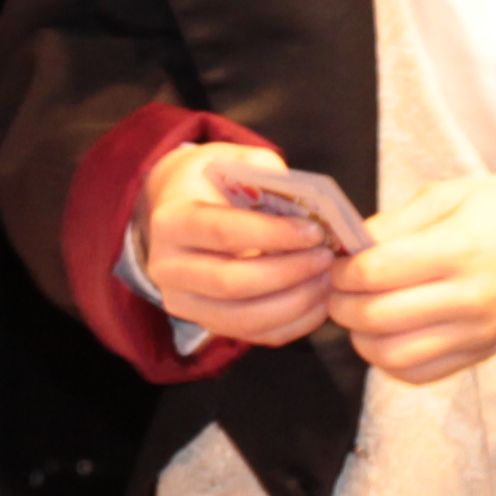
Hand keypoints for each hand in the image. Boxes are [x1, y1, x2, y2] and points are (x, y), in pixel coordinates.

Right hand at [138, 141, 341, 344]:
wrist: (179, 213)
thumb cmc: (212, 183)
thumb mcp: (231, 160)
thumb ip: (263, 169)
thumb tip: (303, 198)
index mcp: (172, 221)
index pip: (223, 232)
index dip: (273, 235)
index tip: (315, 231)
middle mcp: (168, 267)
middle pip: (232, 283)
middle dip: (288, 272)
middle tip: (326, 258)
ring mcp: (183, 302)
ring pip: (244, 318)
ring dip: (295, 303)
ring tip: (327, 281)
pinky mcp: (204, 324)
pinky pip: (254, 335)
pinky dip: (293, 324)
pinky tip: (318, 302)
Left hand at [324, 174, 495, 385]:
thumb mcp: (460, 193)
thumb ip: (401, 219)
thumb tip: (354, 243)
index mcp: (458, 250)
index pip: (375, 273)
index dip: (342, 269)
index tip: (337, 259)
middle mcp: (466, 299)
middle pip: (375, 317)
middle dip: (340, 303)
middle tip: (337, 286)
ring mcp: (475, 333)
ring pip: (392, 355)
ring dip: (359, 337)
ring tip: (357, 312)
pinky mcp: (483, 353)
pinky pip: (422, 373)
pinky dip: (391, 362)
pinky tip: (385, 336)